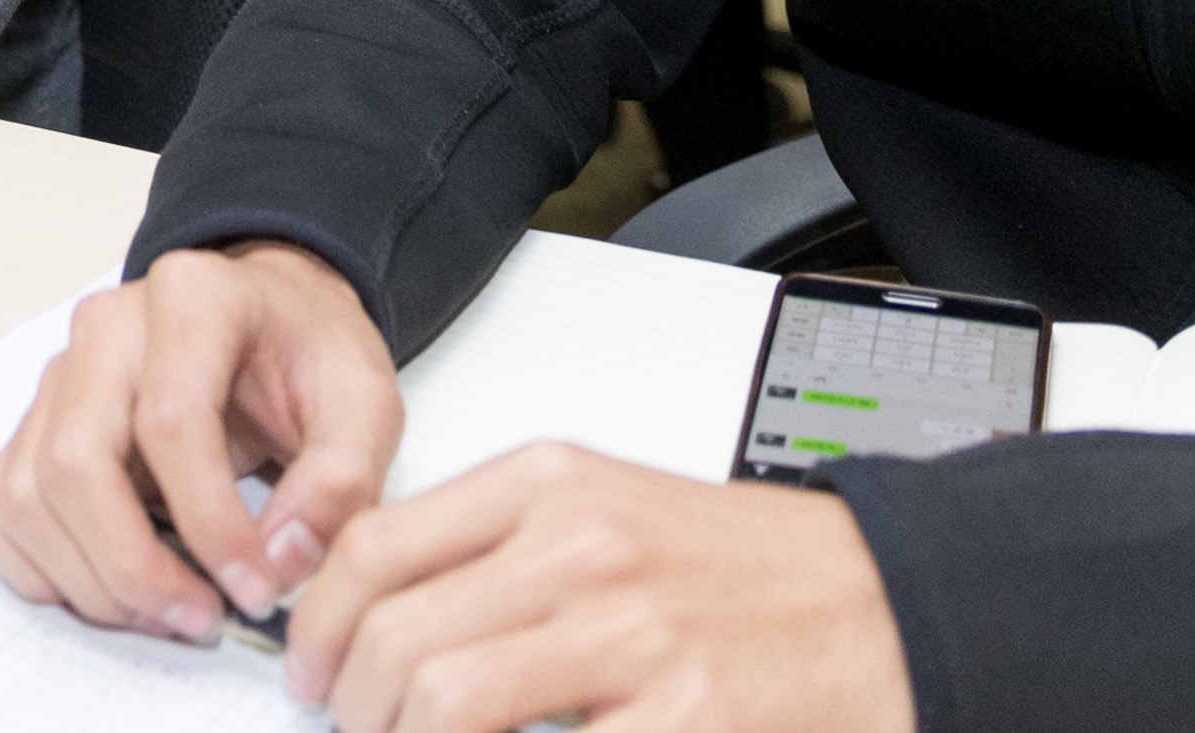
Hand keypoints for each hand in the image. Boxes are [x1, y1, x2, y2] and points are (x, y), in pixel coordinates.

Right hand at [0, 243, 401, 646]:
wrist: (266, 317)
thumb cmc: (305, 353)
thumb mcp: (364, 401)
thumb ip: (341, 480)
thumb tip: (282, 559)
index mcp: (190, 299)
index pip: (170, 422)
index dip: (210, 524)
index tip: (256, 588)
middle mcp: (104, 329)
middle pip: (74, 463)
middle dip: (134, 567)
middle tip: (204, 617)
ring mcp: (56, 376)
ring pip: (27, 497)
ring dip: (92, 580)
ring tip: (170, 608)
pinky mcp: (31, 424)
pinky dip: (43, 568)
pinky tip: (116, 584)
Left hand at [276, 445, 910, 732]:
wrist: (886, 605)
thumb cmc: (745, 571)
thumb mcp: (605, 515)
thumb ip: (496, 553)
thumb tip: (380, 618)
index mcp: (551, 485)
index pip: (374, 547)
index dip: (318, 627)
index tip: (309, 671)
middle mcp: (582, 547)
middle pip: (396, 636)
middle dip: (349, 711)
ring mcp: (632, 635)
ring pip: (442, 702)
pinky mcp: (682, 717)